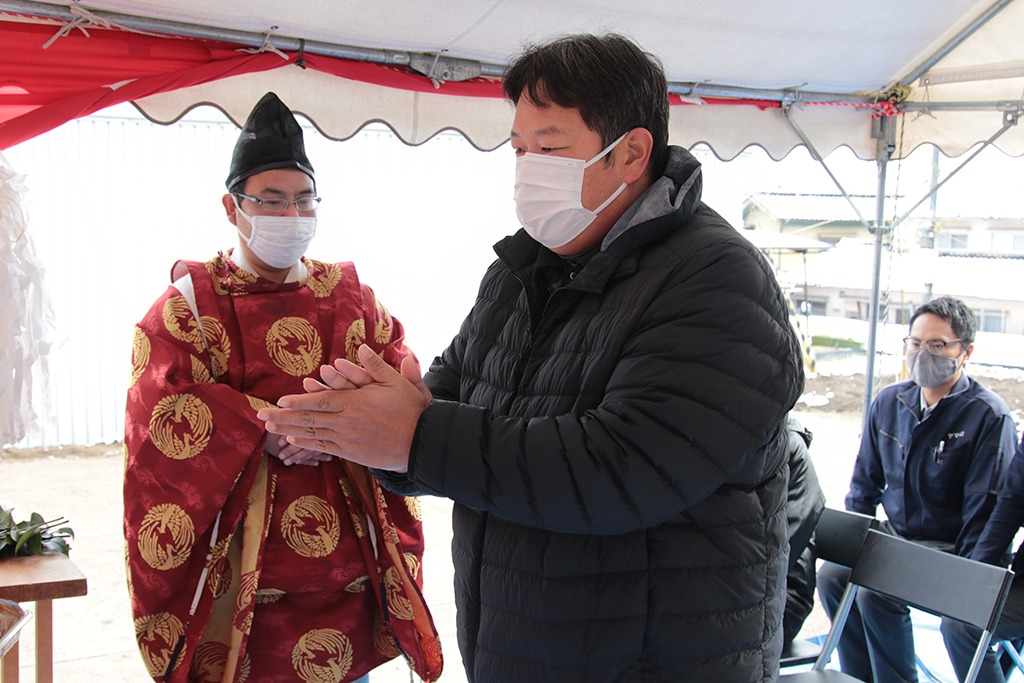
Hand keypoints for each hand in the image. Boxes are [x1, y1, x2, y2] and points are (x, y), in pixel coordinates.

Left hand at [257, 345, 429, 471]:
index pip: (320, 401)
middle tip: (261, 417)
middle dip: (283, 417)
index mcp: (355, 403)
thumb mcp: (398, 383)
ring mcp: (347, 439)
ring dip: (288, 431)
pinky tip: (292, 440)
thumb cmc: (411, 411)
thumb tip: (363, 348)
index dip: (298, 401)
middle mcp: (347, 422)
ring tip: (269, 429)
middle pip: (309, 419)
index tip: (279, 401)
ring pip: (312, 434)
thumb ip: (378, 366)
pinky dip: (306, 444)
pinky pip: (323, 447)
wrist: (420, 443)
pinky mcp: (351, 452)